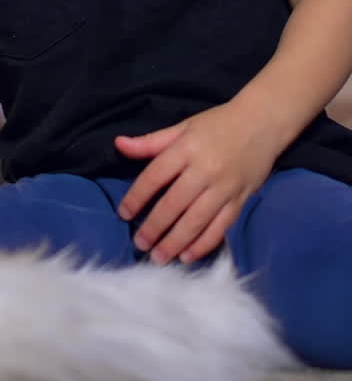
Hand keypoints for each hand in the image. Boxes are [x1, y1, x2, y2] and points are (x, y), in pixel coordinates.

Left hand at [114, 103, 279, 264]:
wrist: (262, 123)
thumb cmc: (218, 124)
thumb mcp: (183, 127)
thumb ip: (151, 142)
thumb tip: (119, 144)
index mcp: (186, 148)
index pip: (155, 175)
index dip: (137, 196)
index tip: (124, 213)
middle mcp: (205, 170)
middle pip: (174, 203)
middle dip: (155, 227)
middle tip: (139, 244)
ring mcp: (224, 187)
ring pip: (197, 220)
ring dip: (176, 241)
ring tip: (158, 257)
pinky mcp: (240, 200)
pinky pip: (221, 227)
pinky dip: (204, 244)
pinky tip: (188, 256)